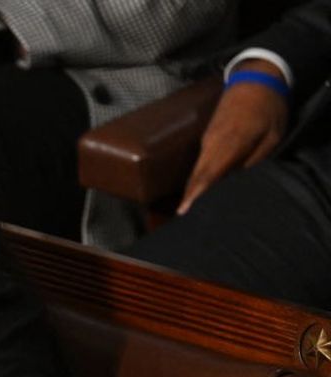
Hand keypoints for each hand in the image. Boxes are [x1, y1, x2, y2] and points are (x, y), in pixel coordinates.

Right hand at [178, 60, 288, 213]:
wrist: (255, 80)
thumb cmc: (268, 109)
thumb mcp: (272, 136)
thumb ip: (256, 160)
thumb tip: (239, 181)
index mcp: (229, 143)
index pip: (208, 174)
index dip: (196, 193)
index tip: (184, 210)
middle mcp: (212, 143)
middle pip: (197, 174)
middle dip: (190, 195)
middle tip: (183, 216)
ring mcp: (208, 139)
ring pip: (198, 168)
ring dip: (193, 187)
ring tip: (189, 207)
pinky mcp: (209, 136)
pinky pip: (201, 161)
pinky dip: (198, 176)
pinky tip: (199, 187)